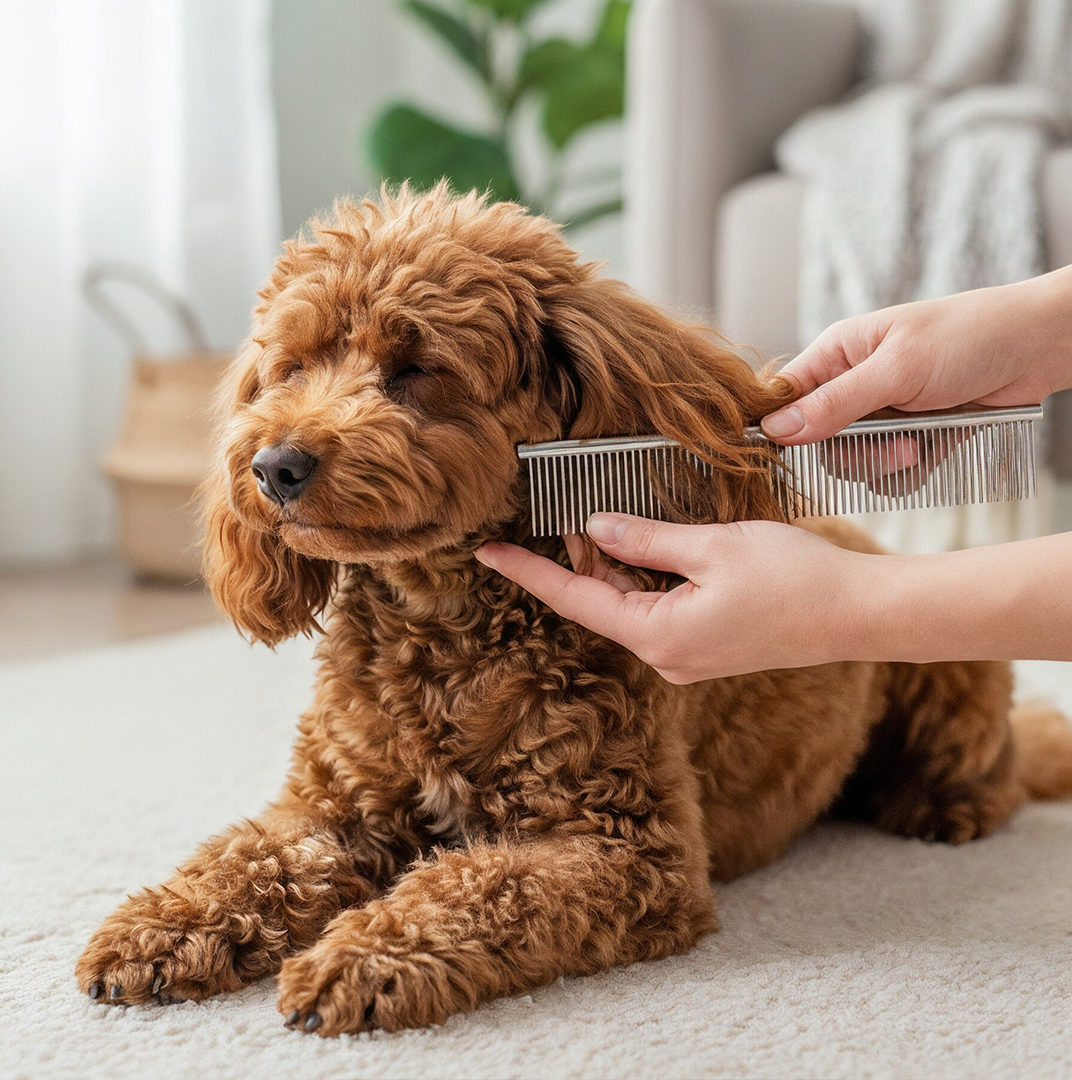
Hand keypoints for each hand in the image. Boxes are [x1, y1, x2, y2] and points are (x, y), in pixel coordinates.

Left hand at [476, 513, 866, 682]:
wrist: (858, 614)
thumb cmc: (793, 580)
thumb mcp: (711, 547)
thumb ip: (646, 539)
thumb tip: (593, 529)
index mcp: (657, 636)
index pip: (573, 600)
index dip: (526, 572)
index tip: (484, 553)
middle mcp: (665, 654)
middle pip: (600, 601)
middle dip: (576, 558)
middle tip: (554, 509)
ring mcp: (686, 653)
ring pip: (630, 602)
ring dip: (613, 562)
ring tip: (594, 517)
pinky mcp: (706, 643)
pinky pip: (657, 607)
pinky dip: (643, 574)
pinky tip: (642, 542)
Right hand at [761, 267, 1071, 445]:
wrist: (1042, 345)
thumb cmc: (971, 336)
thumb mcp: (898, 368)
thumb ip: (836, 403)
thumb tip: (776, 429)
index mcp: (838, 353)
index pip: (784, 396)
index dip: (783, 426)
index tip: (800, 447)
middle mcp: (853, 383)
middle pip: (819, 441)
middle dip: (856, 452)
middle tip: (896, 444)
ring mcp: (882, 413)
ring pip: (855, 462)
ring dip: (888, 462)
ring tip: (921, 444)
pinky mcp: (911, 435)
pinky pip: (889, 472)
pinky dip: (911, 471)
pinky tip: (934, 450)